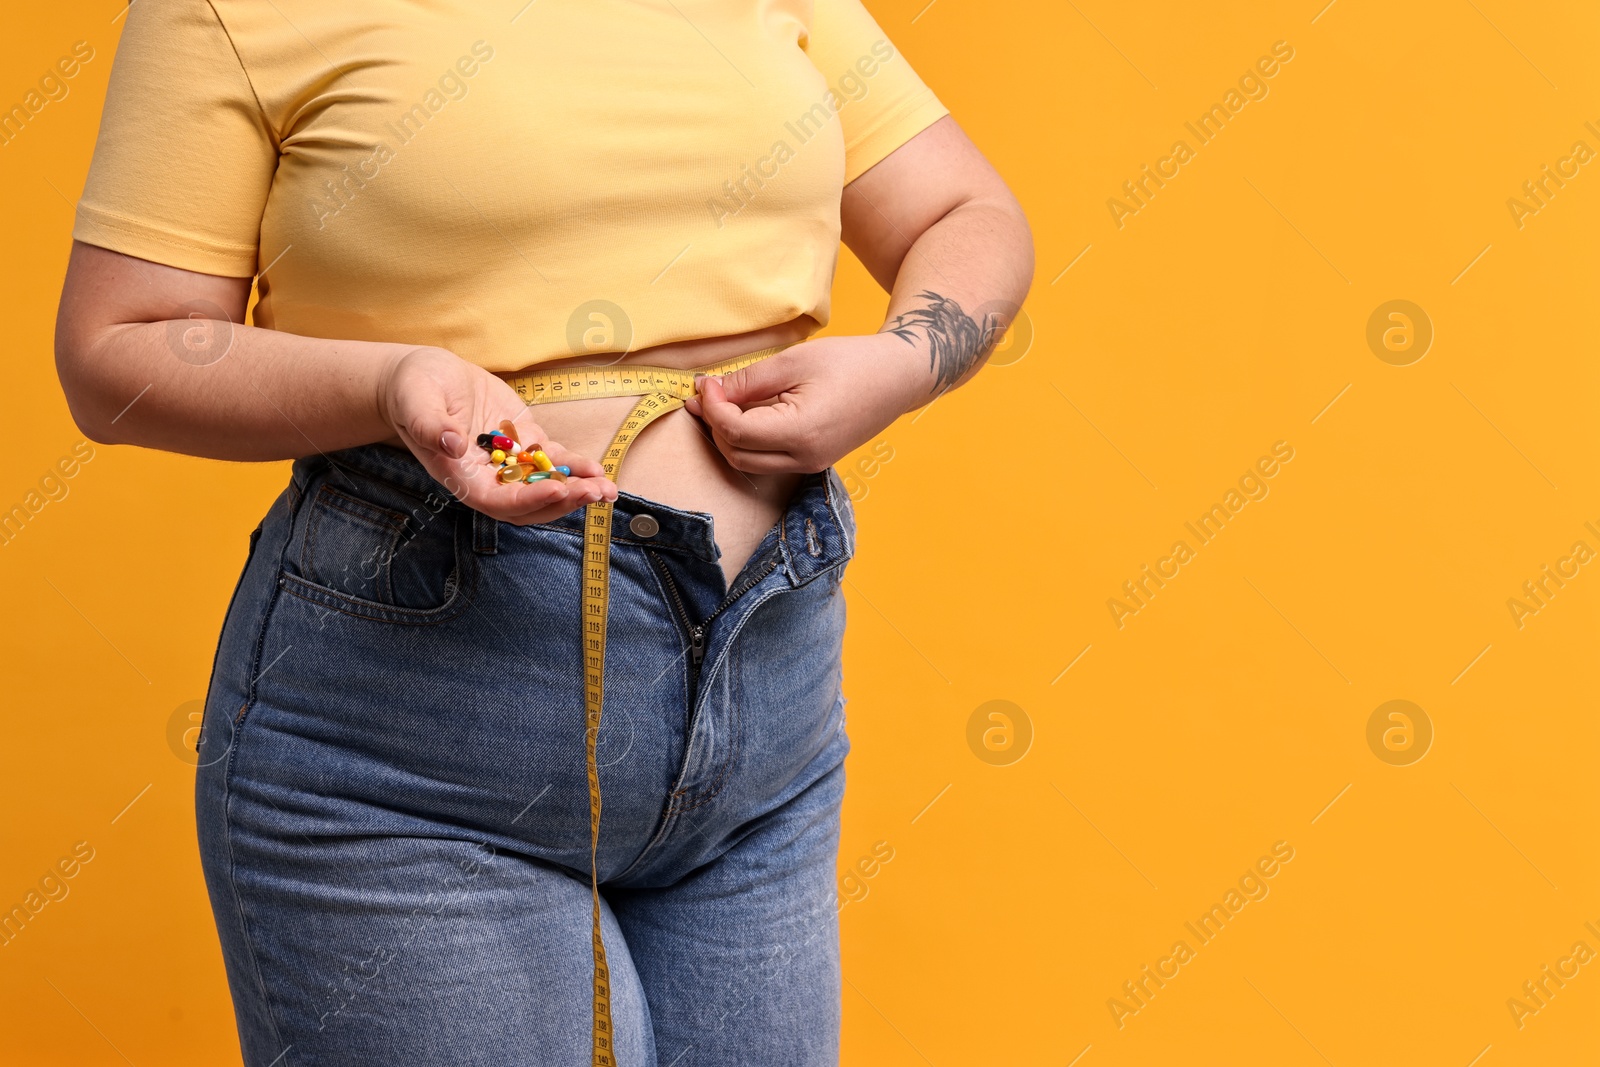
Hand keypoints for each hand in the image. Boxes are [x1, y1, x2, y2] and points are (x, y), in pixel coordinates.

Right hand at [378, 347, 616, 522]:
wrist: (424, 378)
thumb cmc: (412, 391)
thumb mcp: (415, 401)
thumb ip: (430, 425)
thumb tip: (451, 443)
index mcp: (460, 476)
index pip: (498, 501)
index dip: (528, 500)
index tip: (556, 489)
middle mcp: (487, 477)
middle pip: (529, 503)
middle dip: (563, 500)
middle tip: (595, 492)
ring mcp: (508, 462)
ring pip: (546, 486)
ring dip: (577, 491)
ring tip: (607, 489)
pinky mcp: (524, 442)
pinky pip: (553, 461)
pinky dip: (575, 467)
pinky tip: (598, 470)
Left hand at [682, 334, 928, 473]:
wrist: (898, 377)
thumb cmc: (851, 362)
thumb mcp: (793, 362)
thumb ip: (749, 380)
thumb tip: (712, 390)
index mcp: (800, 432)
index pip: (735, 432)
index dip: (713, 408)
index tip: (706, 384)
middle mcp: (805, 458)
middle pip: (737, 455)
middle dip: (715, 426)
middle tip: (707, 394)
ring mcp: (811, 464)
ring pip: (750, 463)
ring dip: (730, 437)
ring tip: (722, 403)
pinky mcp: (814, 461)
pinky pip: (769, 459)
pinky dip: (750, 441)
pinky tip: (747, 413)